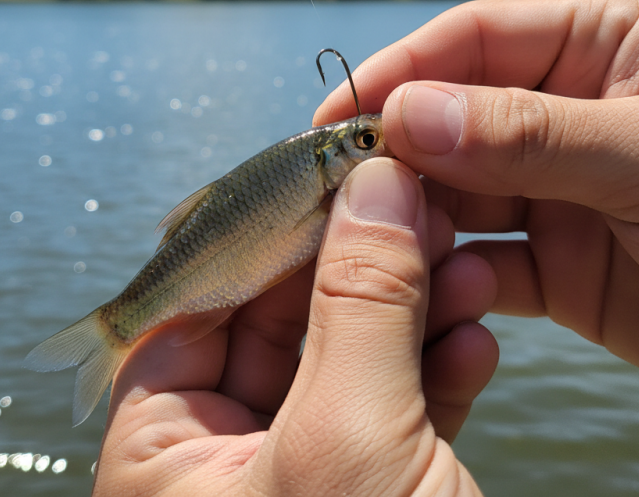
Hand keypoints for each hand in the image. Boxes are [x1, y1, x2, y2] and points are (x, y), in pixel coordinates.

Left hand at [91, 159, 496, 495]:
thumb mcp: (347, 445)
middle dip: (358, 262)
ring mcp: (300, 477)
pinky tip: (476, 336)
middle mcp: (221, 462)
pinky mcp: (371, 494)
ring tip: (463, 263)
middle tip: (416, 205)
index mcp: (162, 454)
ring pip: (350, 358)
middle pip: (286, 319)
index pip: (202, 297)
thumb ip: (359, 305)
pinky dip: (437, 370)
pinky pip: (396, 411)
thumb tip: (374, 184)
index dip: (272, 227)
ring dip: (412, 308)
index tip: (340, 174)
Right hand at [315, 0, 638, 385]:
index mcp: (599, 45)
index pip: (473, 40)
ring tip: (372, 238)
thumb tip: (408, 112)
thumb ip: (529, 131)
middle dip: (398, 150)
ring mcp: (558, 189)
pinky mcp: (558, 264)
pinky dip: (453, 276)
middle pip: (453, 117)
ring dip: (416, 215)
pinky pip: (484, 261)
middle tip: (339, 184)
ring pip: (459, 193)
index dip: (401, 71)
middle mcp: (567, 110)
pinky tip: (434, 287)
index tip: (339, 113)